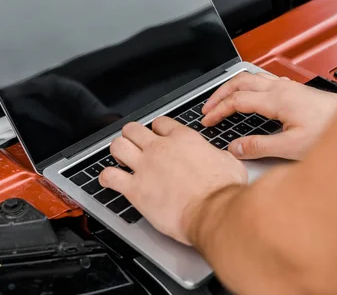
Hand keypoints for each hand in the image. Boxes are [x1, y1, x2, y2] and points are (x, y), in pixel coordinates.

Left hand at [99, 118, 247, 244]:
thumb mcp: (229, 163)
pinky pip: (110, 177)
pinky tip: (108, 180)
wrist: (214, 212)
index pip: (161, 123)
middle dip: (132, 136)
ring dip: (117, 151)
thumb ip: (218, 155)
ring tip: (120, 159)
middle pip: (134, 129)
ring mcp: (145, 167)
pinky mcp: (135, 189)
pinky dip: (106, 177)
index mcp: (183, 140)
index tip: (157, 136)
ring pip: (118, 146)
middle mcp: (161, 149)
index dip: (157, 129)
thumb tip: (219, 157)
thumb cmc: (223, 191)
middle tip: (134, 145)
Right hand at [201, 72, 336, 159]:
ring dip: (232, 88)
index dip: (218, 110)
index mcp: (276, 99)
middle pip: (239, 82)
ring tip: (221, 100)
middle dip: (219, 94)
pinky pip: (262, 81)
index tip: (207, 121)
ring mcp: (287, 86)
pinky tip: (249, 97)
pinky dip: (247, 87)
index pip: (237, 100)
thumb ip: (260, 147)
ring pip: (250, 78)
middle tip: (206, 108)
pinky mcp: (294, 90)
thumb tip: (236, 148)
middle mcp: (280, 88)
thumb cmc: (331, 131)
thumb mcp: (292, 147)